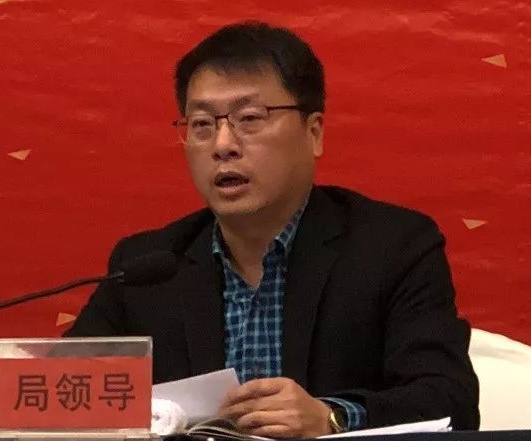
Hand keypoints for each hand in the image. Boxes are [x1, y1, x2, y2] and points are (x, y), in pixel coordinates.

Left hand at [218, 377, 332, 437]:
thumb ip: (268, 389)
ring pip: (258, 417)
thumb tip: (240, 394)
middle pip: (254, 403)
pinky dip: (254, 431)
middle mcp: (287, 397)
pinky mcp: (290, 430)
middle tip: (222, 413)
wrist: (323, 419)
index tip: (226, 398)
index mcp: (285, 384)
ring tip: (231, 423)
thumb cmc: (301, 403)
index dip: (238, 392)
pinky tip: (247, 431)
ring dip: (241, 421)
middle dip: (235, 409)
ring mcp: (289, 414)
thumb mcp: (287, 389)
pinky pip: (266, 430)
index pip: (256, 385)